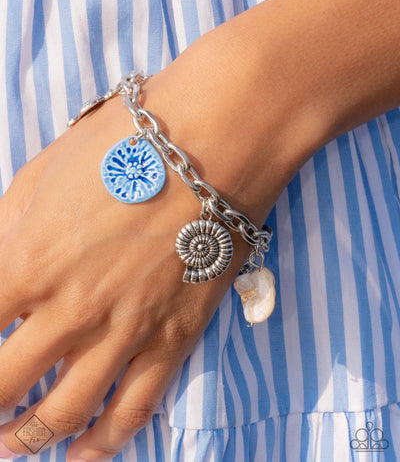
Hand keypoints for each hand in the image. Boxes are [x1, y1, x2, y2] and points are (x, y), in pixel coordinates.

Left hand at [0, 79, 256, 459]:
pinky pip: (137, 408)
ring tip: (13, 446)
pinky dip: (106, 441)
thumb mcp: (42, 173)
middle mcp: (70, 310)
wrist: (214, 146)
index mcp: (27, 262)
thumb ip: (5, 227)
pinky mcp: (174, 338)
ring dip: (29, 439)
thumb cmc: (127, 147)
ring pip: (67, 412)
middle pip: (6, 387)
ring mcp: (125, 331)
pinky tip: (86, 453)